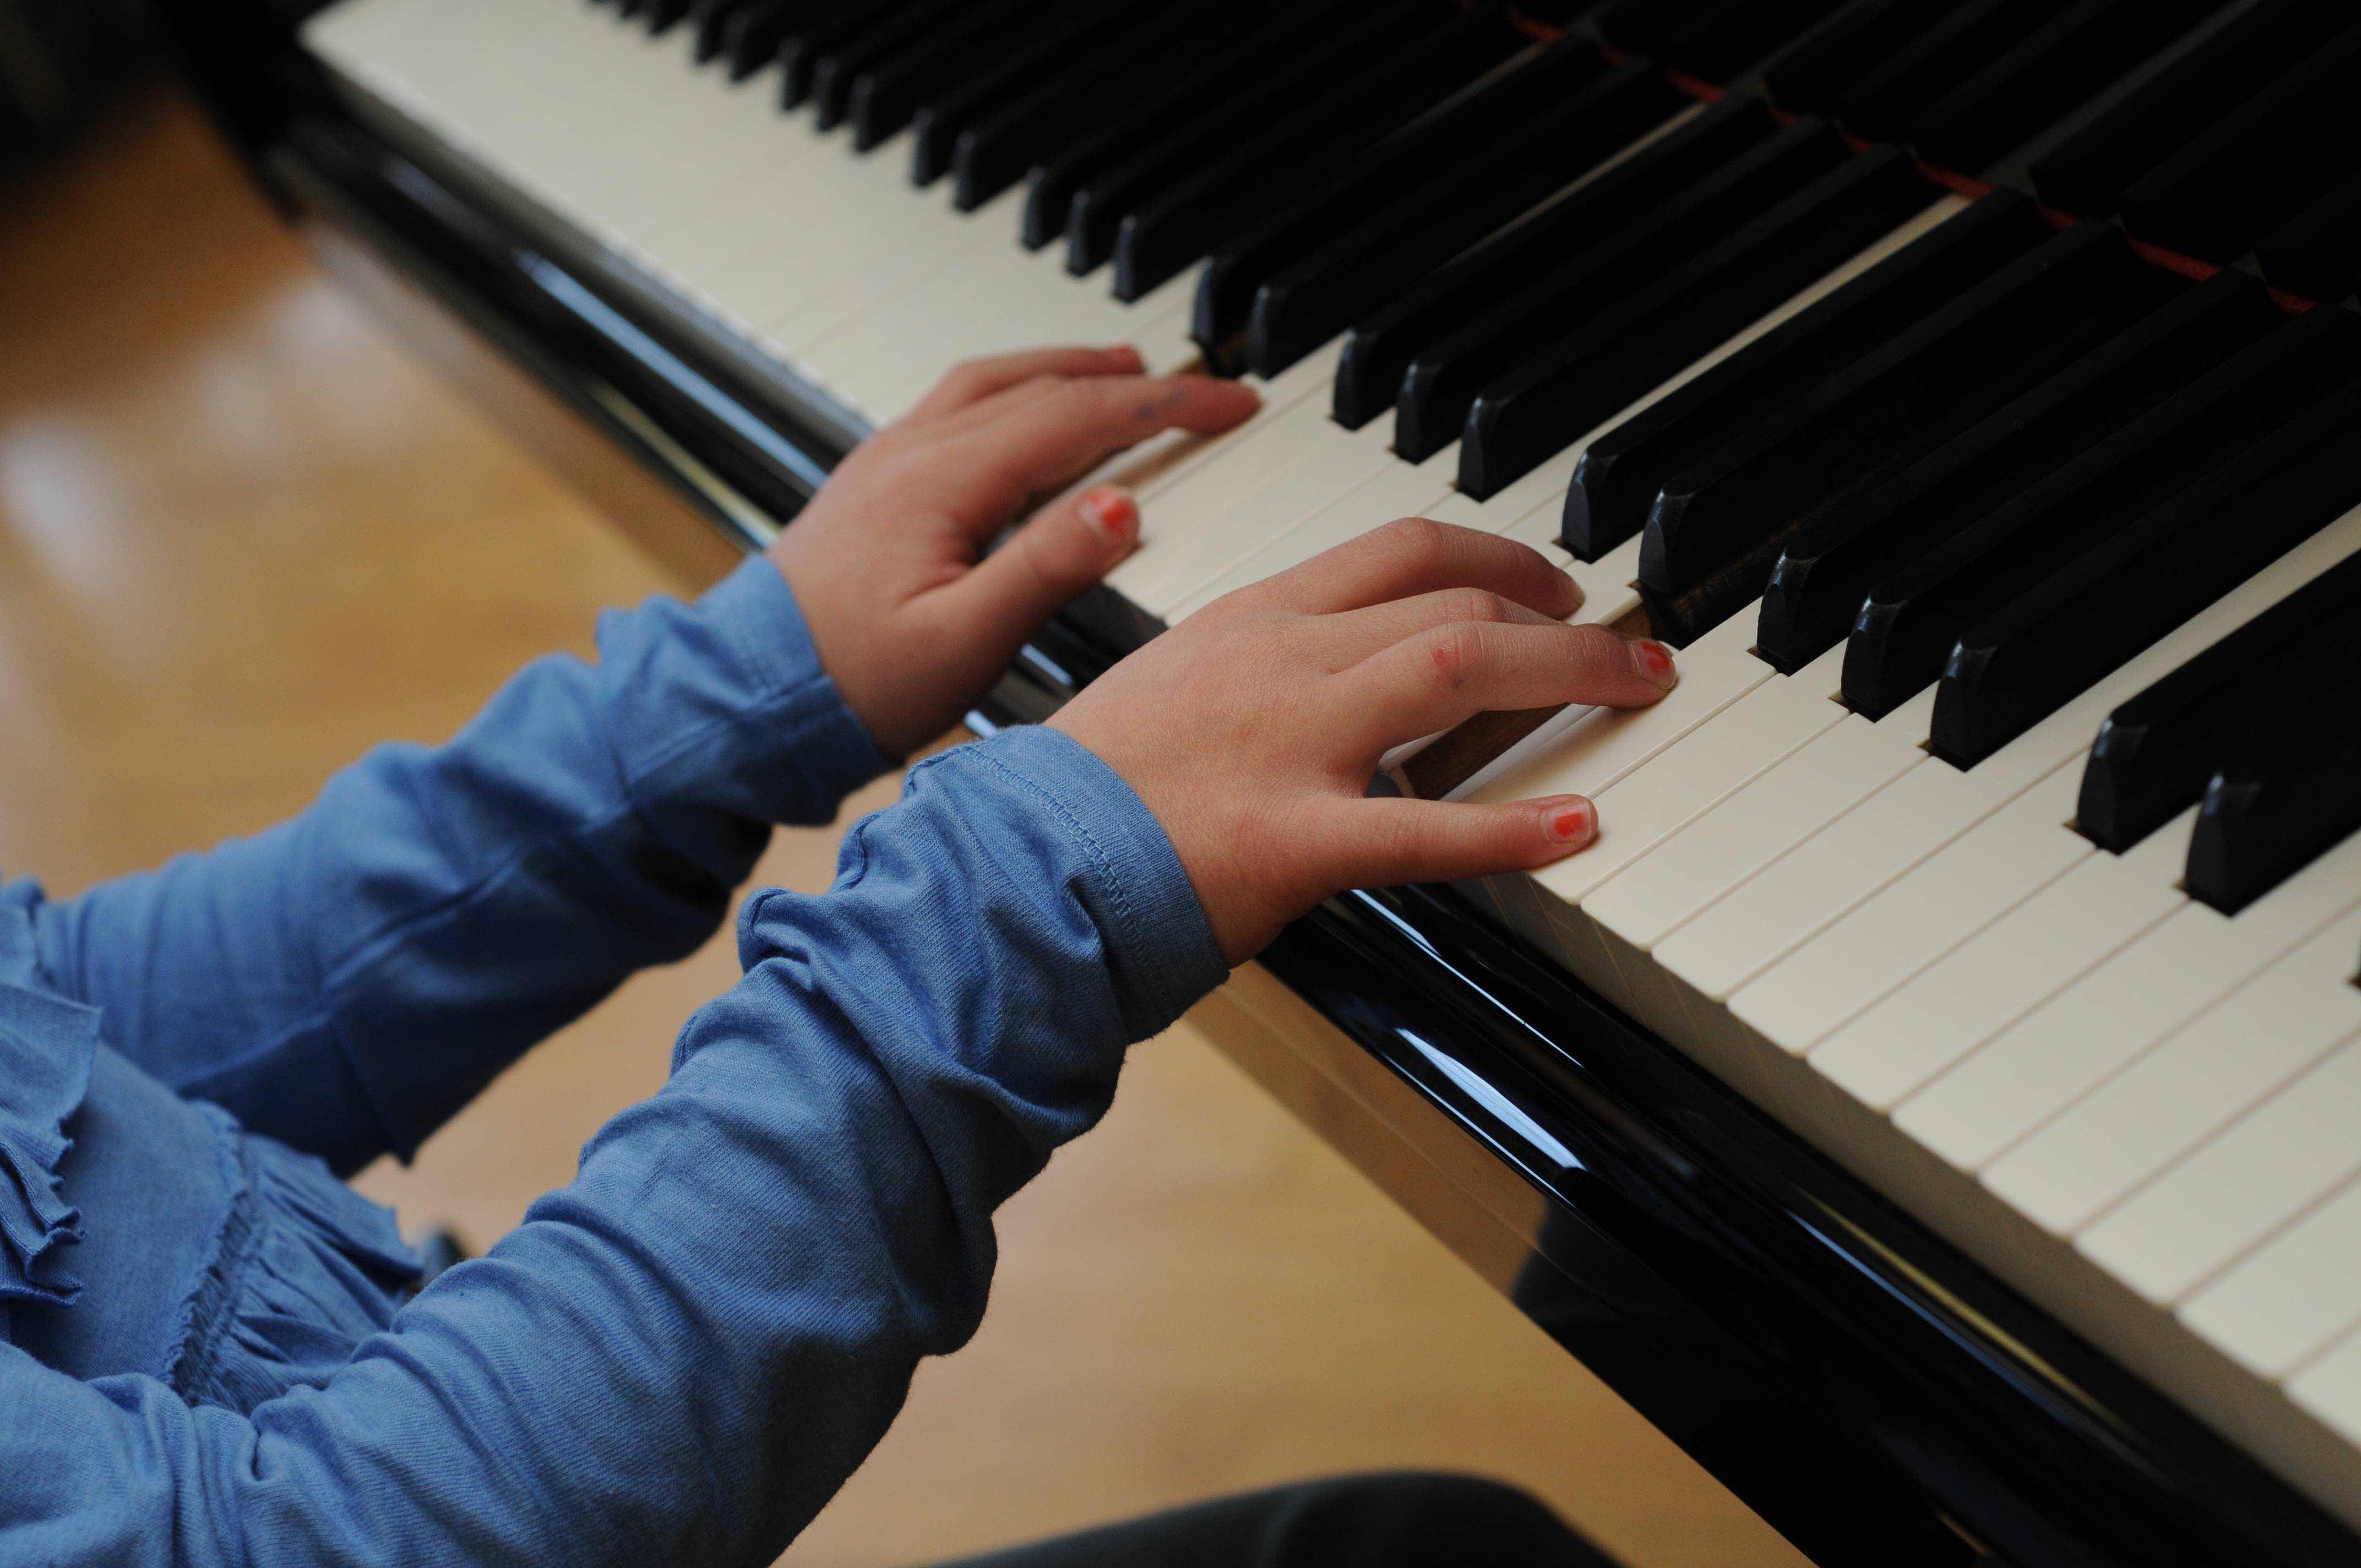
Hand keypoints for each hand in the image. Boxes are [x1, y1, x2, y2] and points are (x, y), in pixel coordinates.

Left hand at [770, 346, 1259, 756]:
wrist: (743, 697)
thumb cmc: (849, 684)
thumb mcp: (963, 643)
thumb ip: (1046, 569)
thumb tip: (1122, 504)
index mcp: (945, 481)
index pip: (1081, 417)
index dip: (1167, 408)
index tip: (1232, 404)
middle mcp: (913, 452)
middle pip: (1042, 386)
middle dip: (1133, 382)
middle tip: (1203, 388)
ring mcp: (885, 461)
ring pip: (993, 382)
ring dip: (1067, 369)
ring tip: (1124, 370)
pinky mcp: (869, 483)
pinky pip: (955, 404)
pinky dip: (1013, 388)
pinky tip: (1023, 408)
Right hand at [1052, 519, 1681, 963]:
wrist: (1011, 868)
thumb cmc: (1084, 794)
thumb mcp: (1173, 689)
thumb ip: (1259, 671)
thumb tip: (1334, 675)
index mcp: (1252, 619)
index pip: (1400, 547)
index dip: (1499, 556)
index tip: (1550, 583)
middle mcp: (1281, 660)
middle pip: (1454, 599)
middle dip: (1562, 614)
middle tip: (1624, 643)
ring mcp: (1290, 743)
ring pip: (1459, 668)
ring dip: (1570, 673)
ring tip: (1636, 687)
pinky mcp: (1292, 840)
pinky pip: (1426, 829)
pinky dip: (1516, 826)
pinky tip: (1578, 827)